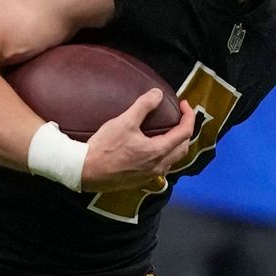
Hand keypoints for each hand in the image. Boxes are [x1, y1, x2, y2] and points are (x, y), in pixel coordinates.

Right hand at [79, 89, 196, 191]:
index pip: (185, 133)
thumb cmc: (105, 147)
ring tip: (168, 132)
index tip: (183, 104)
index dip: (189, 116)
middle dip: (185, 131)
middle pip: (183, 148)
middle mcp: (158, 166)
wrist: (86, 171)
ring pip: (173, 160)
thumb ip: (143, 106)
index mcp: (158, 151)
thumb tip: (157, 93)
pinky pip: (161, 168)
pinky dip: (164, 156)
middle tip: (179, 118)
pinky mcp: (140, 181)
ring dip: (175, 145)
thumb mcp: (125, 121)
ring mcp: (150, 176)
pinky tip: (153, 149)